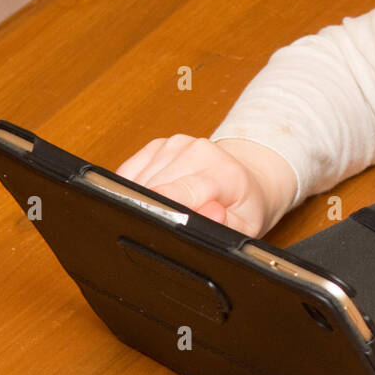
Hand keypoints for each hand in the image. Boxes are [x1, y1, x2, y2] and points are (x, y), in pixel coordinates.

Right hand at [114, 134, 275, 236]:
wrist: (246, 179)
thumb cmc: (244, 206)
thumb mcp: (246, 227)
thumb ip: (228, 226)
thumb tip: (211, 214)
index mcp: (224, 173)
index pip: (185, 190)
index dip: (163, 208)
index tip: (150, 221)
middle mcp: (199, 152)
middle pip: (154, 189)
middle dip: (153, 213)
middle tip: (167, 229)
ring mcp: (175, 145)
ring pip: (137, 183)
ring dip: (144, 203)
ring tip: (169, 212)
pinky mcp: (157, 145)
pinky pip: (129, 174)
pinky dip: (134, 191)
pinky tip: (155, 199)